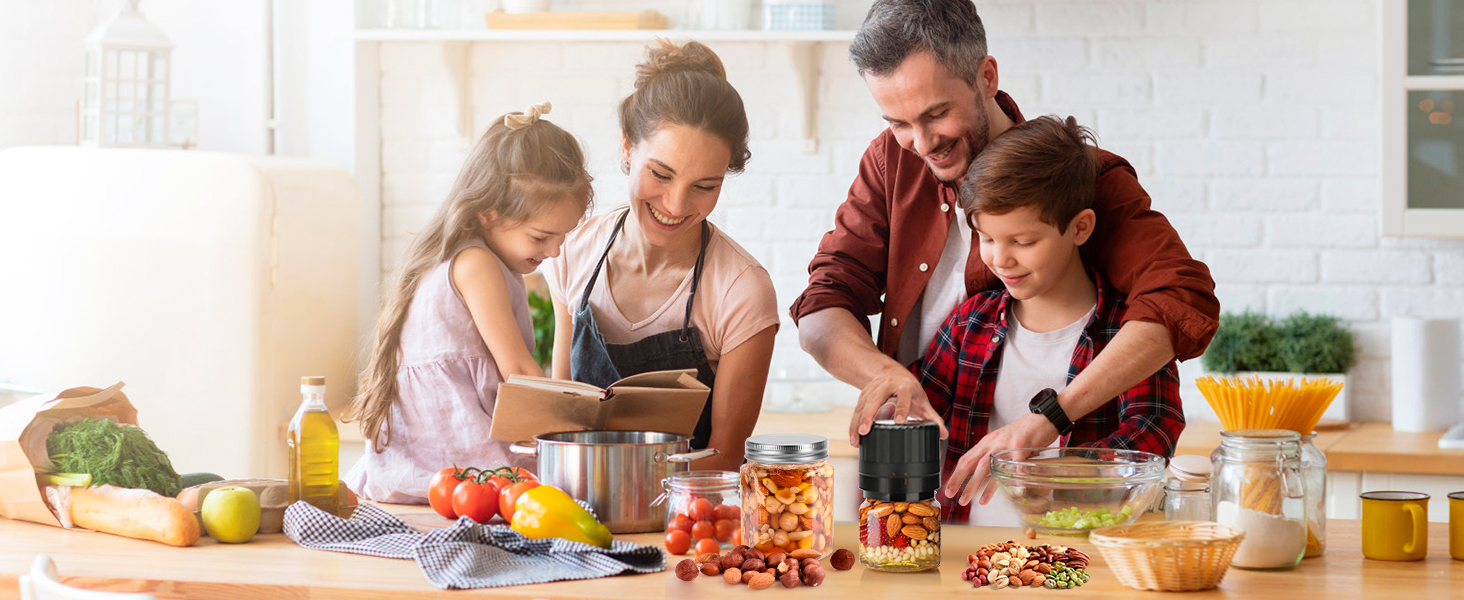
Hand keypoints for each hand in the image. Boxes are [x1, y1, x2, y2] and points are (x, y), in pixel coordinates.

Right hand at [849, 366, 946, 446]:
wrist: (892, 374)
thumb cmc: (910, 391)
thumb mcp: (922, 402)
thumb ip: (933, 419)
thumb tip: (944, 434)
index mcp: (905, 386)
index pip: (903, 395)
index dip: (901, 407)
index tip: (898, 421)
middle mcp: (887, 384)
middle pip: (876, 399)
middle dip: (869, 415)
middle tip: (865, 432)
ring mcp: (873, 388)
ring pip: (863, 404)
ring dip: (857, 422)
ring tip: (856, 440)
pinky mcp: (864, 393)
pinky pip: (857, 408)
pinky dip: (853, 423)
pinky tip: (853, 437)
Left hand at [942, 413, 1059, 505]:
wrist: (1042, 417)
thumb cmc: (1023, 433)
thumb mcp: (1002, 444)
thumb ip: (993, 458)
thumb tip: (982, 478)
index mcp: (986, 443)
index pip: (966, 460)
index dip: (956, 476)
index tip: (949, 490)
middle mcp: (993, 443)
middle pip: (973, 464)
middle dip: (963, 483)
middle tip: (958, 499)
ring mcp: (1005, 443)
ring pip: (989, 466)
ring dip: (983, 486)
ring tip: (979, 502)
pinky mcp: (1021, 443)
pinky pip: (1016, 463)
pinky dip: (1015, 477)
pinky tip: (1014, 490)